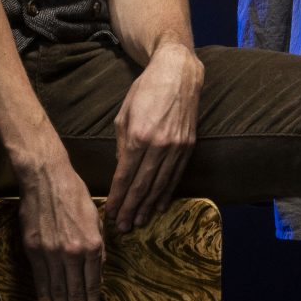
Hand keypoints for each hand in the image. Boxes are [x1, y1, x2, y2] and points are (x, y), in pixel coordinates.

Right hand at [15, 147, 104, 300]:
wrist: (46, 178)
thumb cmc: (74, 195)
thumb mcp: (95, 219)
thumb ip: (97, 249)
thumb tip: (96, 275)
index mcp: (91, 245)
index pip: (93, 285)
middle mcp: (72, 252)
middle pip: (76, 293)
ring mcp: (51, 252)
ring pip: (58, 291)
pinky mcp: (34, 250)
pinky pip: (41, 280)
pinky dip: (45, 299)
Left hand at [104, 39, 203, 233]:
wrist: (178, 73)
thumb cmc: (145, 90)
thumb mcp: (124, 114)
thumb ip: (122, 144)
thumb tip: (121, 170)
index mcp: (138, 135)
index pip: (125, 175)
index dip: (118, 197)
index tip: (111, 213)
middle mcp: (159, 144)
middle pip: (142, 185)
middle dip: (131, 208)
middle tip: (122, 227)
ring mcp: (176, 146)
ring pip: (160, 184)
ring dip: (148, 206)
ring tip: (138, 222)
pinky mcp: (188, 146)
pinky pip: (176, 175)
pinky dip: (166, 193)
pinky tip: (159, 206)